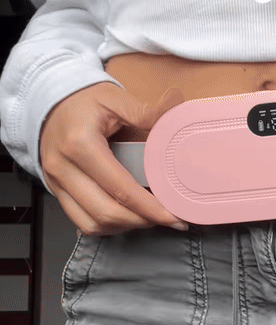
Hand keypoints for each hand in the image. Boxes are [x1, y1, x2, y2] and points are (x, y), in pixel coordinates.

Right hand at [40, 82, 188, 233]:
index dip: (150, 208)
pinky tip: (127, 216)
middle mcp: (63, 168)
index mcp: (80, 144)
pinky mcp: (56, 191)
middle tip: (168, 219)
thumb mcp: (115, 98)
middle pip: (106, 212)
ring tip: (148, 218)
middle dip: (141, 221)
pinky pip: (80, 221)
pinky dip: (106, 225)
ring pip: (91, 223)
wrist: (50, 101)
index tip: (174, 216)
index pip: (120, 188)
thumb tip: (176, 109)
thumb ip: (145, 111)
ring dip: (124, 226)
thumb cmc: (84, 101)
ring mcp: (56, 182)